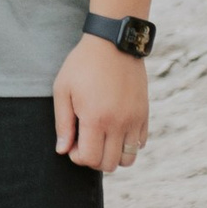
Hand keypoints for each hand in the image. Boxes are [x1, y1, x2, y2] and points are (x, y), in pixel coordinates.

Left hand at [53, 35, 148, 173]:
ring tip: (102, 138)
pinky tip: (115, 130)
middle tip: (85, 141)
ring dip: (112, 155)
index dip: (77, 157)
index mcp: (96, 118)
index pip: (90, 159)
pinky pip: (140, 144)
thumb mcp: (63, 90)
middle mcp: (118, 123)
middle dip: (93, 159)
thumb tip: (63, 150)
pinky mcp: (144, 114)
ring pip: (128, 159)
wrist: (114, 43)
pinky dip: (128, 145)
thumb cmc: (83, 64)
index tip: (73, 143)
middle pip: (109, 164)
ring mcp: (134, 119)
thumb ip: (62, 123)